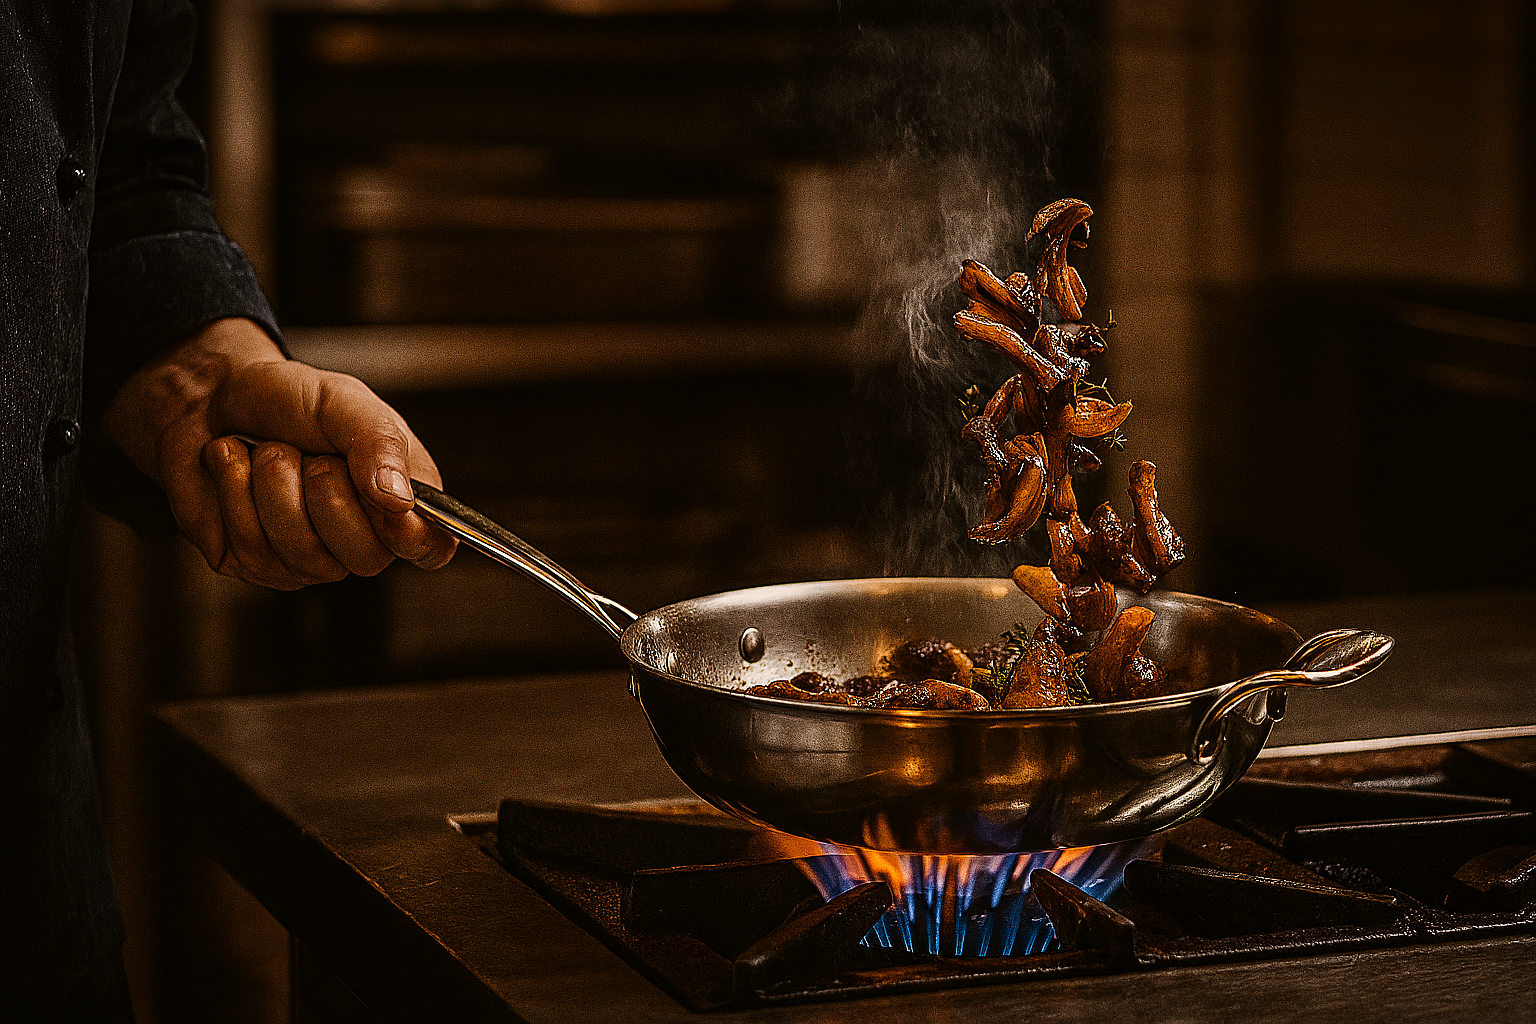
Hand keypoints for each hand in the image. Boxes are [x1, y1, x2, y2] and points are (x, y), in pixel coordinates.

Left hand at [101, 318, 456, 588]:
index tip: (390, 508)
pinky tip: (235, 469)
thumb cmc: (288, 400)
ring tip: (266, 453)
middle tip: (308, 452)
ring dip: (273, 483)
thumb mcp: (343, 402)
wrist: (211, 396)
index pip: (431, 548)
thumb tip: (400, 501)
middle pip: (364, 557)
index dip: (414, 538)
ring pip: (302, 551)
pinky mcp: (254, 563)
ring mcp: (307, 559)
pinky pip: (252, 547)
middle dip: (326, 489)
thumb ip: (378, 443)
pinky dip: (236, 492)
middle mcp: (360, 539)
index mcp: (401, 499)